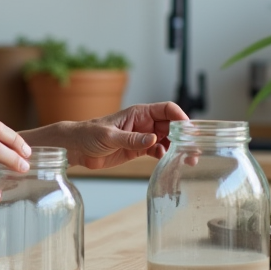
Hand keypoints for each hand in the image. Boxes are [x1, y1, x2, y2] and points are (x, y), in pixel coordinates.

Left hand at [66, 102, 187, 169]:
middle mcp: (144, 123)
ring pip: (167, 139)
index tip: (190, 130)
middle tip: (193, 149)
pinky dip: (165, 155)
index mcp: (139, 113)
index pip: (166, 109)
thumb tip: (153, 139)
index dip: (180, 117)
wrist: (77, 148)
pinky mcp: (138, 150)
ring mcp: (142, 137)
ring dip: (177, 147)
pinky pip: (158, 150)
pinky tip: (165, 160)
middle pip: (171, 125)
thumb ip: (131, 139)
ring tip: (186, 159)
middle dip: (184, 136)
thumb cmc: (89, 134)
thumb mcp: (109, 136)